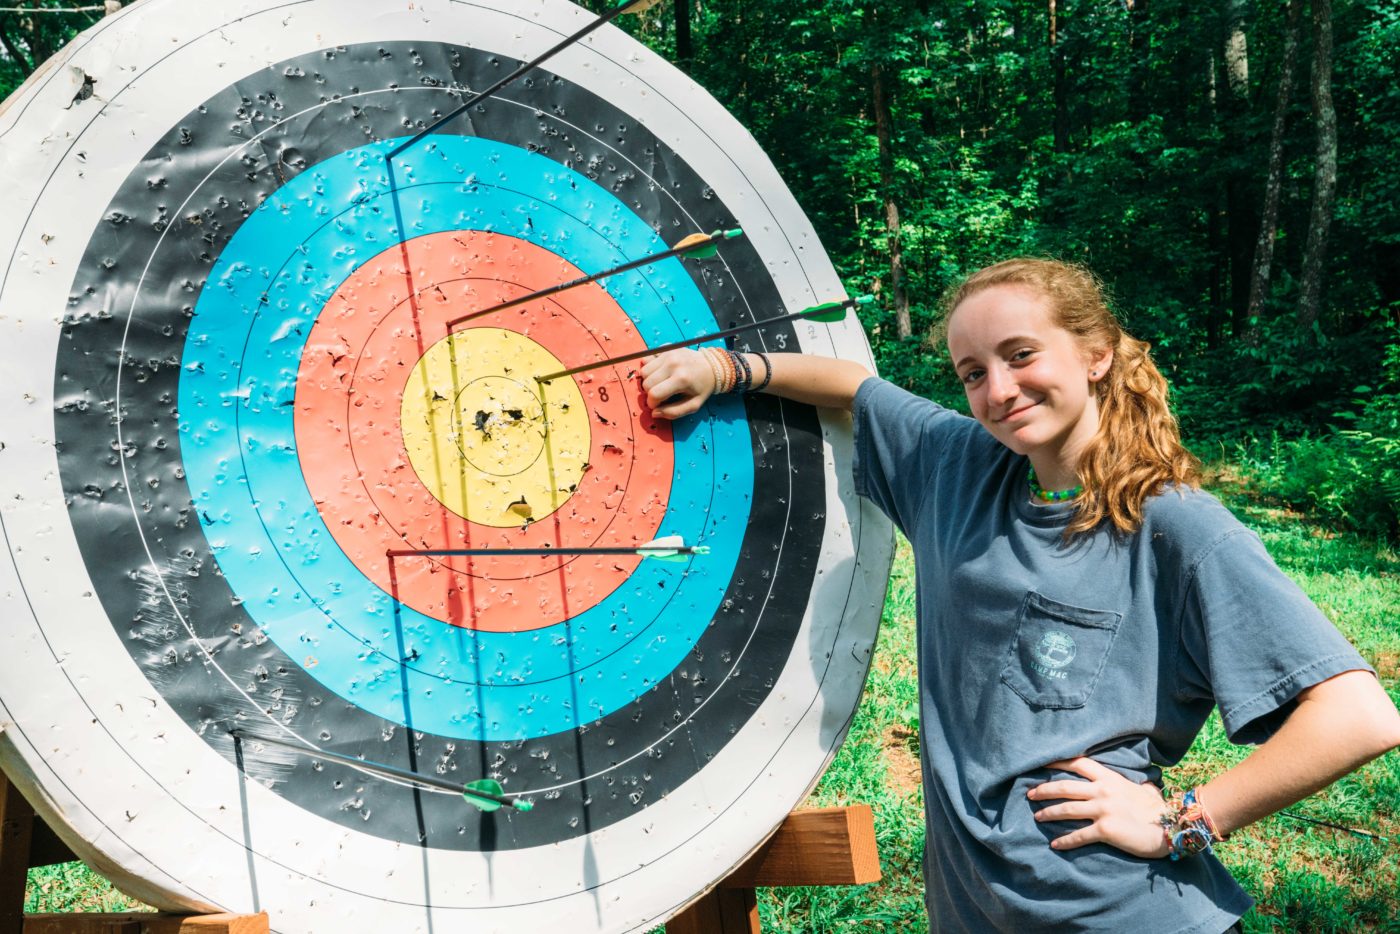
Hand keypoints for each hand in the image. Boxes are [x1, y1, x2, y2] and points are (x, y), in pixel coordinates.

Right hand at [640, 349, 717, 419]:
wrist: (712, 366)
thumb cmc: (702, 387)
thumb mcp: (693, 405)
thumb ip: (674, 413)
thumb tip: (654, 413)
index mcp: (681, 379)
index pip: (654, 394)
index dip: (652, 403)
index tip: (658, 404)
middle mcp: (673, 364)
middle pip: (646, 382)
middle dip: (650, 392)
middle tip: (660, 394)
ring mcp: (669, 353)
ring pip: (644, 371)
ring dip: (649, 380)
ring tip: (660, 383)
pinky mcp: (666, 348)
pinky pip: (647, 359)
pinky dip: (650, 367)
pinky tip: (661, 372)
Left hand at [1026, 757, 1170, 857]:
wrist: (1170, 827)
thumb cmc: (1156, 809)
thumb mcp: (1139, 788)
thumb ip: (1124, 783)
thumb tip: (1124, 782)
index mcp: (1109, 778)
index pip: (1078, 763)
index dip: (1057, 763)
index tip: (1041, 765)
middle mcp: (1103, 791)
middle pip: (1064, 787)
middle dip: (1043, 790)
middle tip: (1029, 794)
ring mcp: (1103, 810)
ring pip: (1067, 809)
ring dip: (1048, 813)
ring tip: (1037, 817)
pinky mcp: (1106, 830)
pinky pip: (1079, 835)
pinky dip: (1064, 840)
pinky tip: (1055, 844)